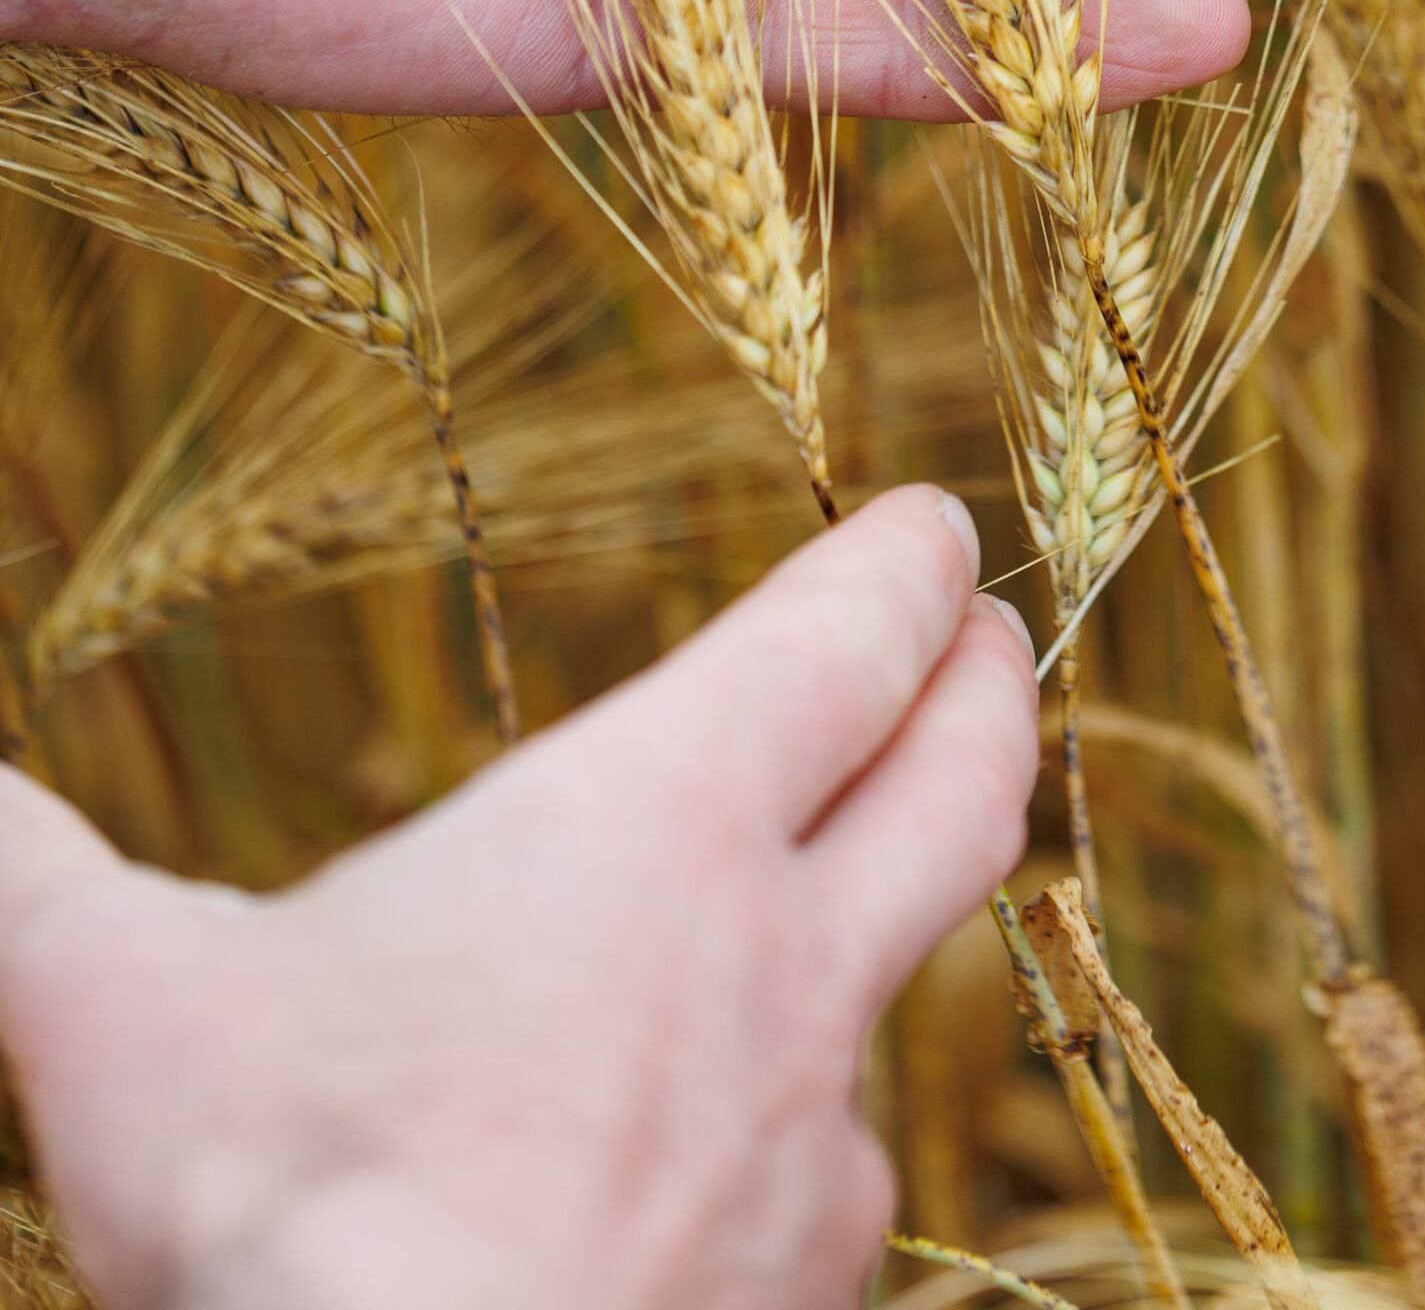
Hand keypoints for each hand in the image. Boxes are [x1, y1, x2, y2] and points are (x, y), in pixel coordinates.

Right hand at [0, 487, 1035, 1309]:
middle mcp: (777, 964)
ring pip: (896, 994)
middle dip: (986, 691)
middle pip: (959, 785)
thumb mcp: (117, 1007)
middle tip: (996, 640)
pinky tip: (726, 1154)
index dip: (899, 569)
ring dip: (884, 920)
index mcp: (652, 829)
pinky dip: (796, 1126)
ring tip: (838, 903)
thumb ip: (30, 871)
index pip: (839, 646)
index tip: (938, 523)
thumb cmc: (287, 1212)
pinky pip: (827, 1181)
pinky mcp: (802, 1295)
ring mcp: (809, 1145)